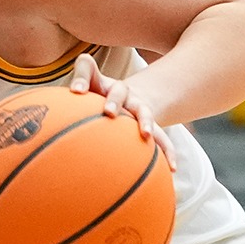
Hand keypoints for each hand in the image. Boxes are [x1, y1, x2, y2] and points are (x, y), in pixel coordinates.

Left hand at [67, 54, 176, 169]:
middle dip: (115, 100)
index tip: (76, 91)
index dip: (83, 79)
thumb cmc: (98, 94)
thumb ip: (78, 82)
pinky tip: (172, 168)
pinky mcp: (150, 128)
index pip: (93, 75)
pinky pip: (162, 140)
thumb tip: (73, 92)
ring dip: (145, 122)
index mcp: (108, 87)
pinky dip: (168, 152)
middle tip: (108, 111)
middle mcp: (127, 96)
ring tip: (145, 135)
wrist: (128, 99)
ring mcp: (140, 111)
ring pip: (145, 114)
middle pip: (120, 93)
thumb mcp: (88, 85)